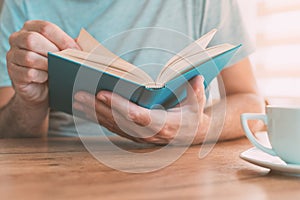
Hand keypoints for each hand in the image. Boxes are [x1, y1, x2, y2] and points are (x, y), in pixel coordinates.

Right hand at [6, 20, 78, 108]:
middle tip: (66, 62)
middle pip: (33, 40)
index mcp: (31, 28)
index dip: (64, 40)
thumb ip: (70, 46)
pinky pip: (28, 73)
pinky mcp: (13, 72)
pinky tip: (47, 78)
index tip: (77, 51)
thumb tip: (86, 45)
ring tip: (57, 70)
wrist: (41, 89)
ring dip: (47, 65)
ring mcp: (13, 55)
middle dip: (54, 52)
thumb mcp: (62, 53)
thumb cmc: (53, 66)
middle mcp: (18, 39)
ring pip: (29, 57)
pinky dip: (42, 76)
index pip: (46, 28)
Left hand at [73, 76, 208, 144]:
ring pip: (112, 126)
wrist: (188, 135)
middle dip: (98, 108)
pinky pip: (112, 128)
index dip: (119, 106)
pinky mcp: (132, 135)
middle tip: (80, 94)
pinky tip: (85, 109)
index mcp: (163, 125)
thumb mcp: (197, 105)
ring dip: (93, 113)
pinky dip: (98, 118)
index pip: (137, 116)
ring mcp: (138, 136)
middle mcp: (147, 133)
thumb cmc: (192, 117)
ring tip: (77, 100)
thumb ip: (197, 92)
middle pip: (118, 121)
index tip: (102, 94)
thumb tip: (197, 78)